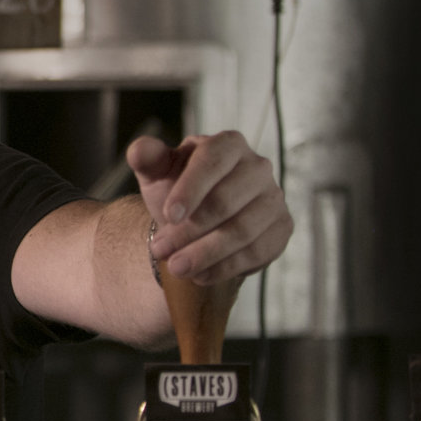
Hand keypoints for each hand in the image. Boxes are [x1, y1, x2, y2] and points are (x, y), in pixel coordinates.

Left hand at [128, 131, 293, 285]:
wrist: (196, 218)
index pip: (212, 162)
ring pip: (243, 231)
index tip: (168, 215)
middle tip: (160, 250)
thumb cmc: (175, 187)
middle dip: (189, 230)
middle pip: (226, 201)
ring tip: (176, 267)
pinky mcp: (282, 227)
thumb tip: (139, 151)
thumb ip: (147, 158)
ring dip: (205, 253)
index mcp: (228, 144)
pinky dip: (226, 267)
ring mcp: (274, 198)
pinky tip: (201, 275)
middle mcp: (257, 167)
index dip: (190, 190)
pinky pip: (258, 251)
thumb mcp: (157, 172)